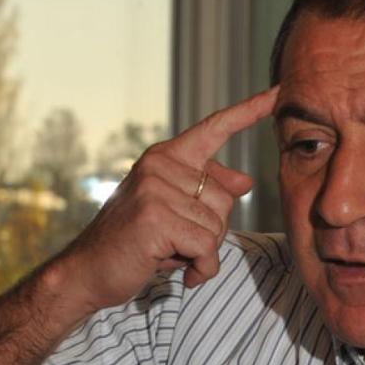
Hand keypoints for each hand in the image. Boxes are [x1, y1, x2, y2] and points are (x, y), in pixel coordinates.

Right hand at [54, 87, 278, 312]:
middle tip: (175, 241)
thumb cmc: (136, 240)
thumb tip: (245, 181)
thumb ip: (208, 192)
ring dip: (202, 253)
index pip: (215, 128)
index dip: (249, 111)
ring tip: (170, 253)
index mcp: (166, 157)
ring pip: (217, 227)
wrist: (86, 272)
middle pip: (225, 199)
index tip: (278, 92)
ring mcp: (155, 190)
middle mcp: (160, 165)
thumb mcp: (173, 209)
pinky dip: (201, 269)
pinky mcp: (155, 218)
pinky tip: (180, 272)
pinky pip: (206, 248)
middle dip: (210, 231)